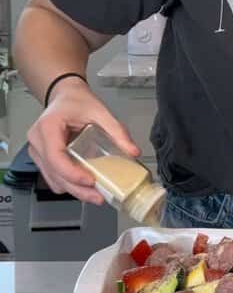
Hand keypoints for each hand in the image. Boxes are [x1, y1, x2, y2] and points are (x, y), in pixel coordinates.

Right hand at [26, 80, 140, 205]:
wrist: (64, 95)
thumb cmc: (77, 101)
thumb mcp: (100, 111)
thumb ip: (117, 131)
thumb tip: (133, 152)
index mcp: (48, 127)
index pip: (55, 157)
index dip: (72, 173)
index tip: (91, 181)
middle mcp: (37, 142)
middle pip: (54, 173)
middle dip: (77, 189)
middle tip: (99, 197)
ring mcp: (37, 151)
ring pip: (53, 179)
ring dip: (73, 189)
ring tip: (96, 194)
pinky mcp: (42, 158)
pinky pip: (54, 176)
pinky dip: (69, 183)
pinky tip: (86, 185)